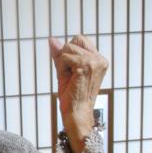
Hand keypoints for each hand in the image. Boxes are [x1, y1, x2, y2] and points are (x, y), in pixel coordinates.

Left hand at [49, 35, 107, 152]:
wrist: (76, 114)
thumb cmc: (72, 95)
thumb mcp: (65, 70)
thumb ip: (60, 54)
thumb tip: (52, 39)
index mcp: (99, 59)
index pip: (80, 39)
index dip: (70, 53)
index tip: (73, 71)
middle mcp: (99, 59)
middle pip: (74, 40)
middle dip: (66, 57)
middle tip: (71, 76)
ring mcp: (94, 62)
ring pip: (67, 48)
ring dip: (63, 64)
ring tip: (71, 79)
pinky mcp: (85, 66)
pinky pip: (63, 57)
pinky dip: (61, 68)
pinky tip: (69, 80)